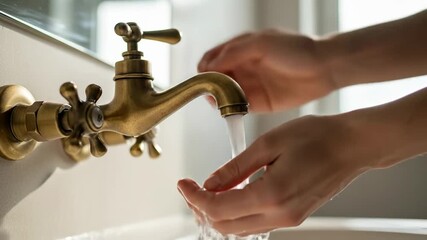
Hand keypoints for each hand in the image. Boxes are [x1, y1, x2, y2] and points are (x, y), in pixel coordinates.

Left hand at [178, 115, 373, 235]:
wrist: (352, 146)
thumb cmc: (317, 137)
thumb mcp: (268, 143)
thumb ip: (236, 168)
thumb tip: (210, 183)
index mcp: (271, 195)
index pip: (218, 209)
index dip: (194, 198)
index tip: (183, 183)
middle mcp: (280, 214)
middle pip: (226, 226)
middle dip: (202, 208)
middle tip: (192, 187)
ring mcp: (289, 218)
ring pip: (240, 228)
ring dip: (218, 212)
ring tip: (208, 190)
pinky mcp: (294, 215)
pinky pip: (256, 222)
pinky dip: (237, 212)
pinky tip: (232, 193)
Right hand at [198, 29, 336, 111]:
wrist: (324, 68)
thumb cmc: (295, 49)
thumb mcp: (262, 43)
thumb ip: (234, 52)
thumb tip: (210, 64)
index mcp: (242, 49)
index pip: (213, 58)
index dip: (205, 67)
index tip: (202, 76)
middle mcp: (243, 68)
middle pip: (216, 78)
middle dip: (209, 84)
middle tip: (208, 91)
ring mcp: (251, 86)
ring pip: (225, 94)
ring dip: (218, 98)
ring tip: (218, 101)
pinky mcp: (260, 103)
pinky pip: (239, 108)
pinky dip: (231, 109)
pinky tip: (230, 108)